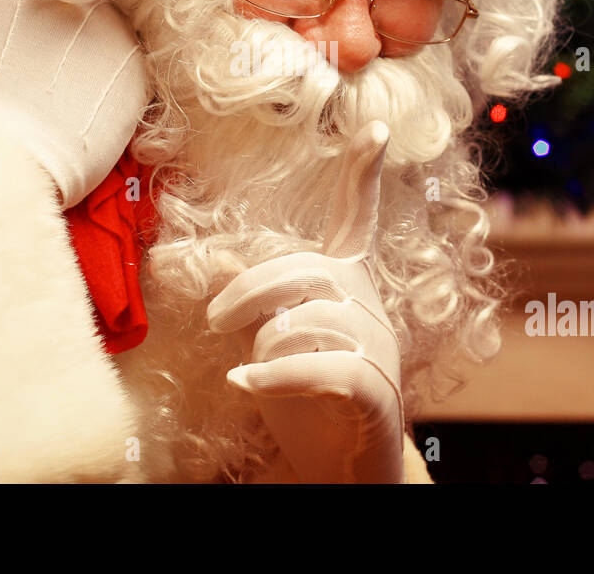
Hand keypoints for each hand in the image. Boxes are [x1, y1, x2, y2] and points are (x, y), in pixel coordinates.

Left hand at [207, 120, 404, 483]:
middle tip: (214, 319)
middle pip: (306, 269)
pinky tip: (243, 382)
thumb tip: (216, 266)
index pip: (357, 220)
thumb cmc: (304, 396)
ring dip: (263, 340)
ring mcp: (379, 348)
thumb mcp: (273, 338)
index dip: (362, 176)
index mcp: (348, 284)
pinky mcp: (376, 392)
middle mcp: (368, 307)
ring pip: (309, 318)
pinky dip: (276, 375)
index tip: (372, 128)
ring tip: (245, 366)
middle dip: (250, 288)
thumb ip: (258, 301)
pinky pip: (325, 369)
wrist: (339, 465)